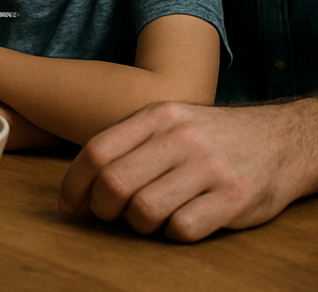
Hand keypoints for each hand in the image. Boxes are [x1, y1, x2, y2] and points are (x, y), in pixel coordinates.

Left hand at [58, 99, 317, 240]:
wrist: (279, 139)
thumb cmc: (209, 136)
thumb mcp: (169, 120)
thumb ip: (130, 141)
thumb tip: (81, 178)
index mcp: (157, 115)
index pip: (98, 150)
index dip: (74, 183)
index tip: (69, 204)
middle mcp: (180, 137)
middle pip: (114, 182)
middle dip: (101, 207)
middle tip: (108, 214)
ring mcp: (208, 167)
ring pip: (144, 209)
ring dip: (137, 223)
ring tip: (147, 216)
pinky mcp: (234, 198)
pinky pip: (182, 228)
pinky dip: (171, 232)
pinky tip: (179, 220)